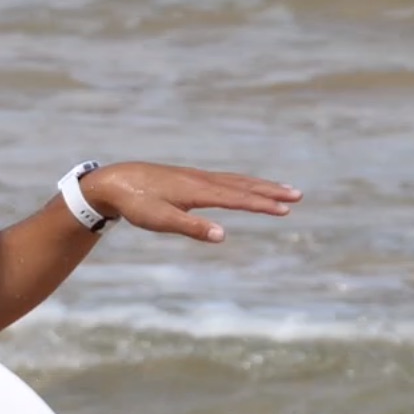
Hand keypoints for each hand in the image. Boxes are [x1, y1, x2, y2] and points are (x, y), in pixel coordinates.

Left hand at [79, 162, 299, 242]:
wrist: (115, 181)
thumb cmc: (136, 203)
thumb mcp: (161, 220)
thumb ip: (192, 228)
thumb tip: (223, 236)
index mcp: (198, 191)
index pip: (238, 198)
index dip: (262, 204)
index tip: (286, 209)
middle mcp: (202, 180)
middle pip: (243, 185)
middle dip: (271, 191)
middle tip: (298, 195)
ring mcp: (197, 177)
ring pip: (236, 180)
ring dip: (260, 185)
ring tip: (282, 190)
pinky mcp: (190, 179)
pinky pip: (225, 180)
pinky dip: (243, 183)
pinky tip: (246, 187)